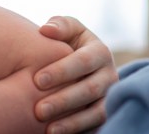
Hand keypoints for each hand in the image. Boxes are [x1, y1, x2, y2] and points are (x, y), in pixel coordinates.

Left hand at [34, 16, 118, 133]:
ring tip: (49, 129)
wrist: (82, 65)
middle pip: (91, 90)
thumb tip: (46, 29)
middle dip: (64, 101)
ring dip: (73, 122)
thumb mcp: (68, 30)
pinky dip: (79, 131)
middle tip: (38, 110)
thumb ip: (60, 25)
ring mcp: (112, 97)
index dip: (62, 71)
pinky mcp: (107, 114)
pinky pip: (98, 126)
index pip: (84, 61)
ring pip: (97, 112)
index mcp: (100, 52)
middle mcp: (110, 76)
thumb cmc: (68, 43)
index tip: (37, 80)